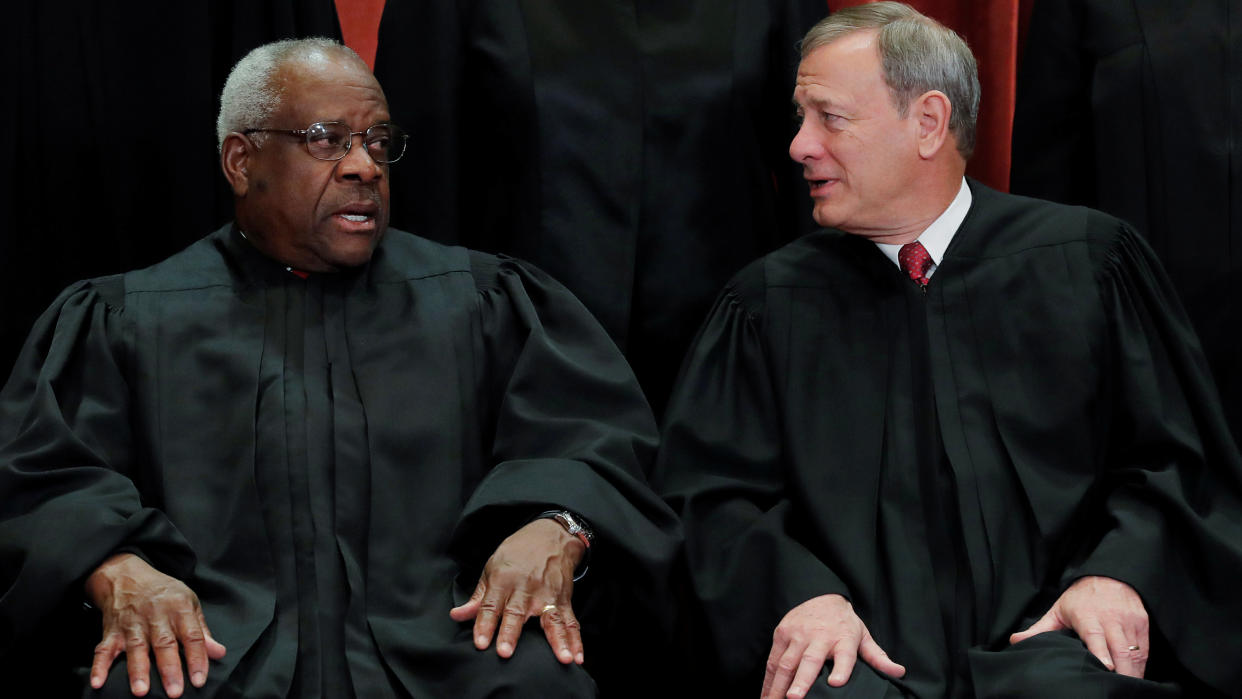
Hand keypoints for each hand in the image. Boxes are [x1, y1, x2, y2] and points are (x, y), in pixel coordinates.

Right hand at [84, 553, 226, 696]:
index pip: (192, 636)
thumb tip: (218, 653)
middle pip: (164, 644)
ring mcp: (132, 624)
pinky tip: (97, 682)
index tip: (199, 679)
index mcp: (179, 609)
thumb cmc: (163, 592)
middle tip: (174, 692)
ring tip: (141, 691)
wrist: (126, 575)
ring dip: (137, 670)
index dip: (197, 658)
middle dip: (169, 669)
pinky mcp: (112, 631)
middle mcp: (156, 616)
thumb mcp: (189, 602)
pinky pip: (104, 650)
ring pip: (136, 648)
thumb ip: (202, 630)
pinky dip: (99, 666)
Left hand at [449, 518, 585, 663]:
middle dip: (511, 633)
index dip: (484, 625)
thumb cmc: (518, 553)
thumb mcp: (492, 567)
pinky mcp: (564, 600)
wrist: (551, 536)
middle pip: (517, 614)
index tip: (481, 643)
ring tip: (562, 659)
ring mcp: (548, 596)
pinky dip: (575, 641)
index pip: (491, 606)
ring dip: (557, 641)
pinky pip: (570, 623)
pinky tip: (577, 657)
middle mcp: (526, 589)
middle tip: (506, 652)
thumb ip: (478, 597)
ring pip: (551, 620)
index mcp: (503, 580)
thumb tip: (457, 616)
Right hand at [762, 594, 904, 698]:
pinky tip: (766, 695)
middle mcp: (819, 637)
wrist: (820, 594)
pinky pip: (773, 660)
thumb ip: (877, 656)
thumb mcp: (863, 636)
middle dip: (801, 681)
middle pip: (809, 661)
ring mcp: (798, 635)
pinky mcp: (781, 634)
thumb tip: (899, 672)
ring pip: (786, 663)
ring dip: (778, 685)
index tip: (836, 683)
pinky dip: (768, 680)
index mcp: (843, 638)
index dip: (841, 669)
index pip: (844, 655)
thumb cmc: (843, 623)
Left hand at [1009, 575, 1148, 677]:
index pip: (1095, 636)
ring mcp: (1129, 621)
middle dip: (1121, 671)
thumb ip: (1039, 628)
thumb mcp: (1058, 610)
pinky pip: (1145, 649)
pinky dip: (1141, 665)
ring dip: (1133, 671)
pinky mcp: (1142, 623)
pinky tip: (1134, 676)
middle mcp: (1110, 618)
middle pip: (1120, 649)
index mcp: (1087, 615)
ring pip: (1135, 652)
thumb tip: (1015, 640)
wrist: (1110, 576)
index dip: (1102, 652)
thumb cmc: (1080, 597)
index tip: (1107, 668)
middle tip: (1116, 687)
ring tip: (1126, 686)